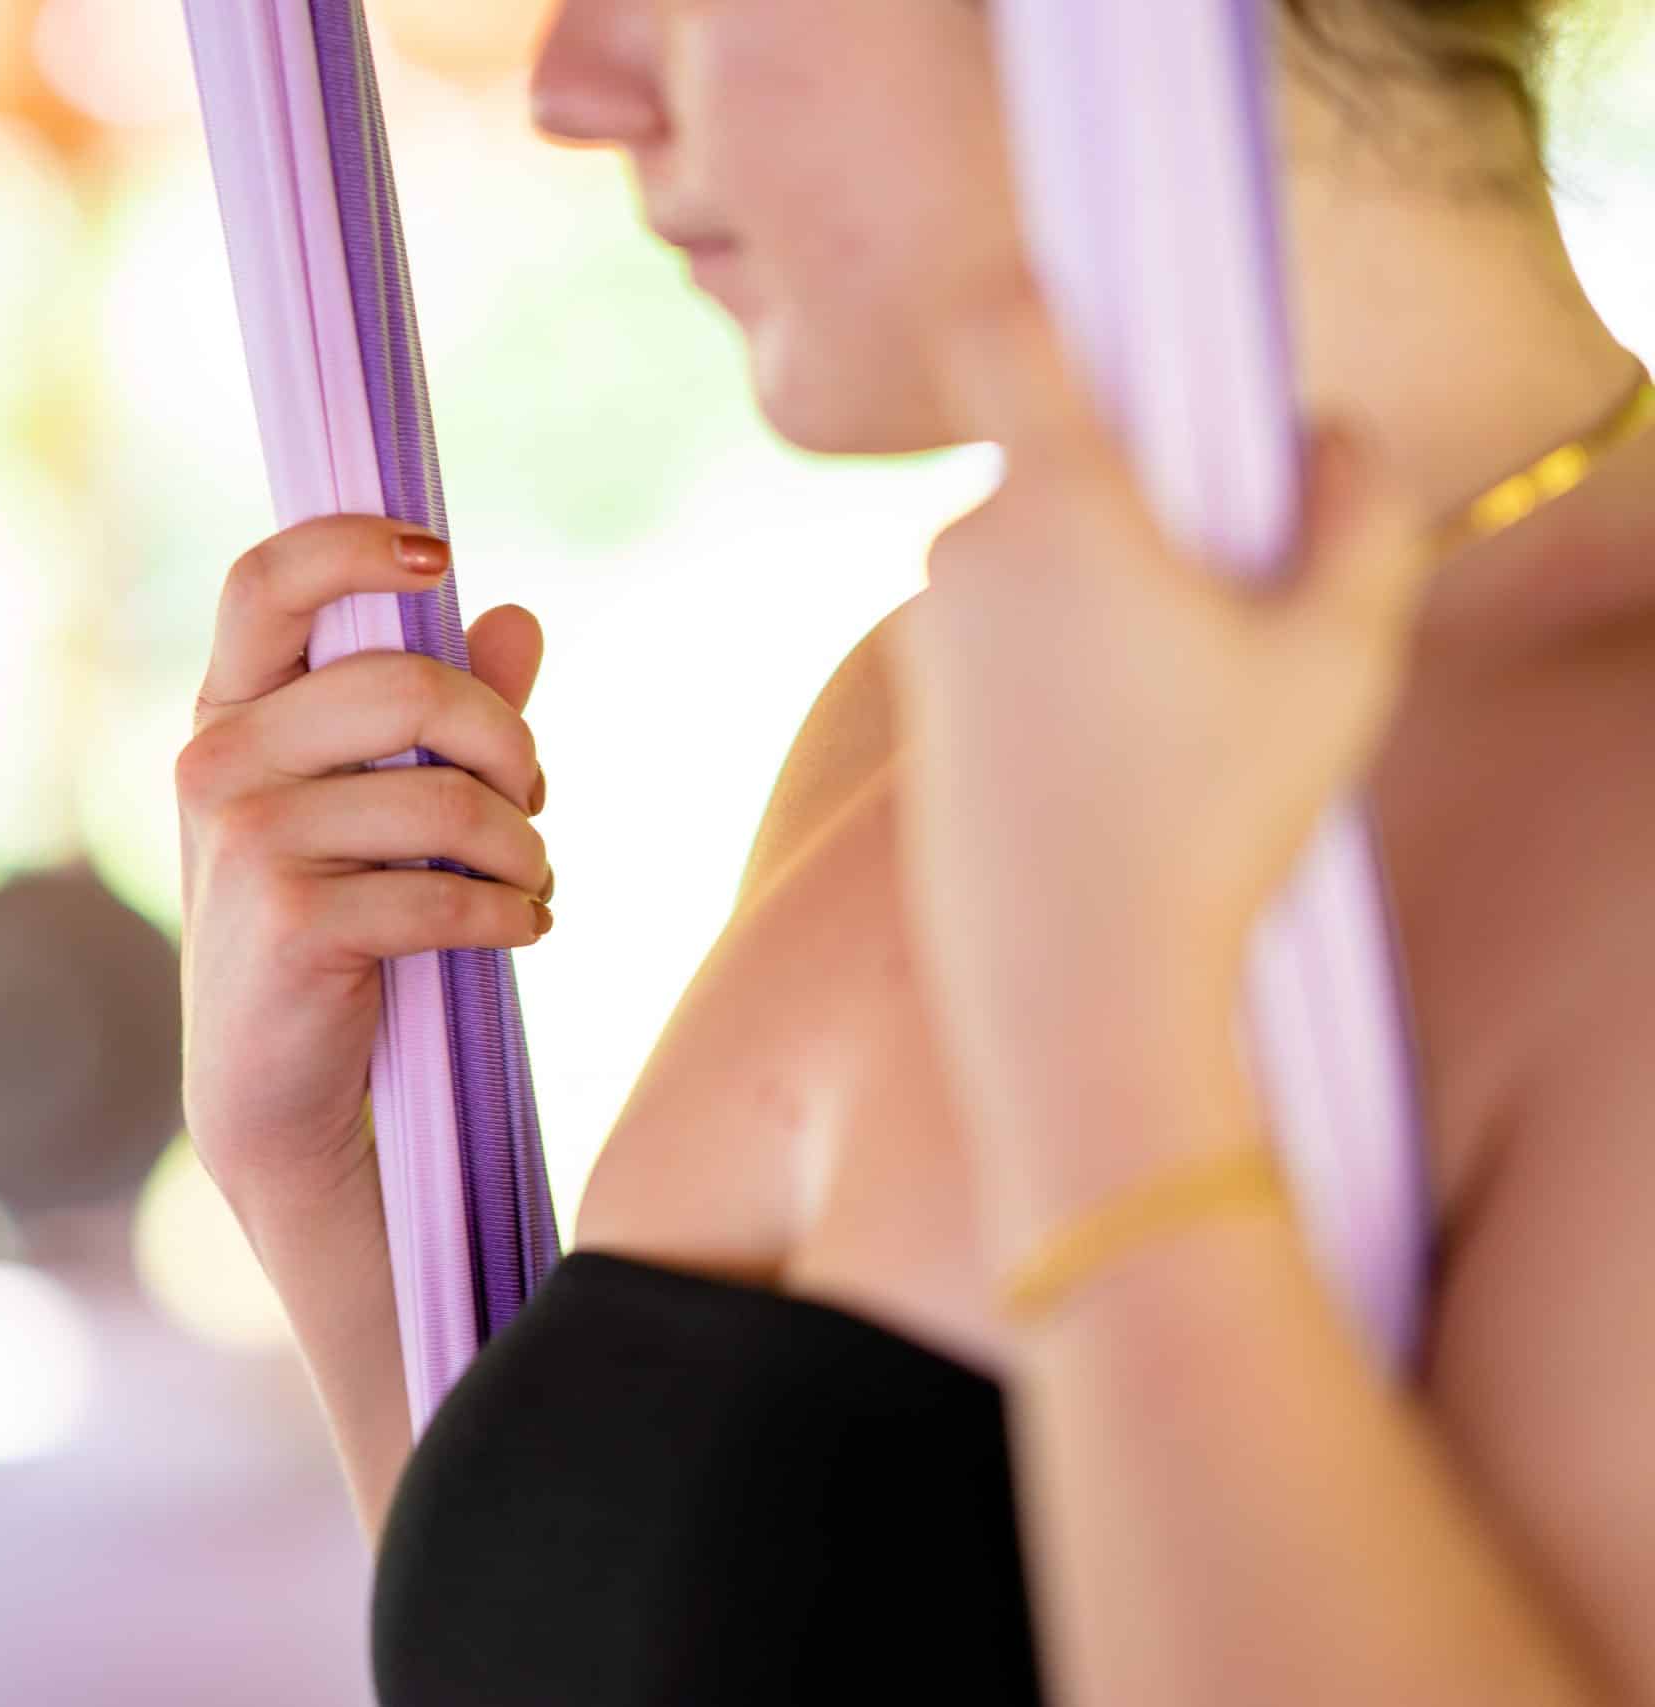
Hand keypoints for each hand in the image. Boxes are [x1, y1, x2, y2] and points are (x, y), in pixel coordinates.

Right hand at [177, 515, 554, 1216]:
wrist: (280, 1094)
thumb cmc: (334, 932)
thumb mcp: (374, 810)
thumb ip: (440, 714)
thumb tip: (517, 620)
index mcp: (229, 712)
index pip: (266, 579)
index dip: (352, 545)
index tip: (437, 554)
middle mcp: (218, 761)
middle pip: (404, 683)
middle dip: (507, 740)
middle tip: (535, 797)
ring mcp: (247, 840)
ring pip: (445, 795)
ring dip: (524, 845)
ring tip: (531, 880)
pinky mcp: (293, 921)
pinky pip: (448, 888)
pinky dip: (512, 911)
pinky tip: (519, 930)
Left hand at [880, 265, 1430, 1254]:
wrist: (1073, 984)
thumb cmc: (1212, 819)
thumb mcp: (1342, 657)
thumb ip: (1362, 511)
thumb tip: (1327, 437)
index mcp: (1050, 505)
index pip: (1000, 326)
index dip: (1046, 293)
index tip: (1116, 320)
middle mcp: (962, 551)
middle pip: (1059, 458)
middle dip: (1143, 493)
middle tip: (1232, 589)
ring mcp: (928, 634)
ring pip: (1041, 556)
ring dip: (1110, 586)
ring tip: (1189, 699)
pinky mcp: (921, 707)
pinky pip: (1010, 634)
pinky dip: (1067, 657)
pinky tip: (1129, 752)